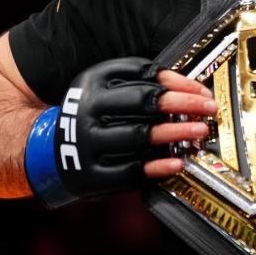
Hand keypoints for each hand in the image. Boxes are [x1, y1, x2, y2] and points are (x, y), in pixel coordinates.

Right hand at [24, 57, 215, 207]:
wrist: (46, 148)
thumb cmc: (92, 111)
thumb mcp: (105, 84)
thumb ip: (142, 78)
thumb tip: (187, 86)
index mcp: (92, 84)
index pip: (143, 80)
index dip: (178, 85)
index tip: (203, 92)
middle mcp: (86, 112)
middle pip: (143, 104)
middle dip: (182, 106)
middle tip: (209, 109)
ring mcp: (86, 146)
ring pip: (139, 137)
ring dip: (175, 134)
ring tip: (199, 131)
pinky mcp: (90, 176)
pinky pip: (129, 172)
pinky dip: (156, 168)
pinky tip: (177, 163)